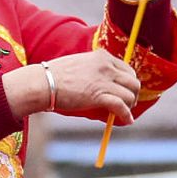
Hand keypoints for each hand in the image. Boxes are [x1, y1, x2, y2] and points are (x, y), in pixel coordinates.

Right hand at [2, 50, 139, 123]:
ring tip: (125, 113)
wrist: (43, 83)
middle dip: (133, 94)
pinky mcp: (99, 96)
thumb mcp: (79, 64)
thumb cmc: (54, 76)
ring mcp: (104, 81)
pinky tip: (126, 121)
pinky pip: (121, 106)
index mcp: (102, 56)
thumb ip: (93, 69)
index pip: (127, 68)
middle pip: (133, 81)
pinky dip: (126, 115)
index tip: (125, 90)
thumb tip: (102, 82)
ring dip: (130, 105)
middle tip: (128, 103)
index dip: (129, 82)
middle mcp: (106, 66)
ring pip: (130, 94)